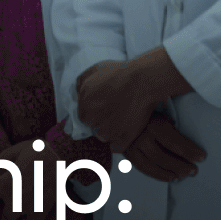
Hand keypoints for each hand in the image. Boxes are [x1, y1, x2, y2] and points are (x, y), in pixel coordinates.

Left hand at [0, 139, 88, 219]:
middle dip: (6, 210)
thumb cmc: (37, 151)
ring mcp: (25, 208)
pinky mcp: (40, 214)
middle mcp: (11, 198)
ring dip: (14, 217)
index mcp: (2, 183)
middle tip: (15, 202)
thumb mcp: (15, 151)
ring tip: (22, 209)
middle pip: (1, 214)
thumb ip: (1, 159)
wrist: (61, 157)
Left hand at [75, 47, 191, 153]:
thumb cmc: (118, 74)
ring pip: (105, 137)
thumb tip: (78, 95)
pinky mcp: (122, 140)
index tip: (105, 106)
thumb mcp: (92, 72)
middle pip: (94, 127)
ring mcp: (108, 133)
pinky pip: (116, 147)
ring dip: (111, 132)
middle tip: (116, 111)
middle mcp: (93, 123)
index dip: (95, 111)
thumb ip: (80, 85)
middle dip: (102, 121)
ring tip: (124, 118)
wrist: (142, 82)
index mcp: (84, 109)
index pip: (84, 116)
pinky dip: (120, 142)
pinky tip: (126, 131)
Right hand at [122, 113, 204, 182]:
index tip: (201, 156)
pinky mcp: (126, 152)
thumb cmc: (144, 110)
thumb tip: (185, 133)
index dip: (188, 150)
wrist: (117, 110)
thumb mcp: (159, 110)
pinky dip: (156, 174)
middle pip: (162, 157)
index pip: (173, 141)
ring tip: (182, 175)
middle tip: (193, 170)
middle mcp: (139, 136)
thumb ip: (170, 121)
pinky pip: (142, 167)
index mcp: (151, 123)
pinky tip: (168, 177)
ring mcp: (130, 146)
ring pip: (151, 165)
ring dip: (169, 173)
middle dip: (180, 165)